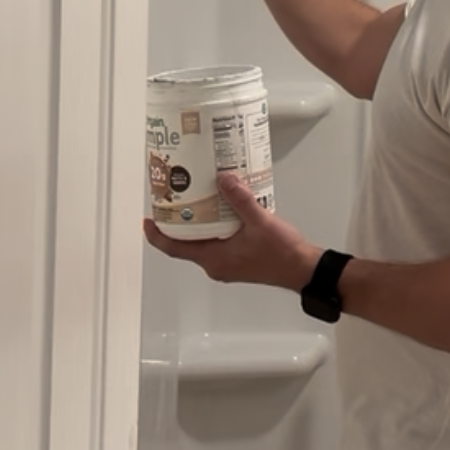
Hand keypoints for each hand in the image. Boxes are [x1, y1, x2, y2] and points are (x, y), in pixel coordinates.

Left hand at [143, 171, 321, 288]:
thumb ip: (240, 199)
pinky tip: (224, 210)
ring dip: (197, 224)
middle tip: (173, 201)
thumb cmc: (283, 255)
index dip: (156, 235)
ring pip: (202, 243)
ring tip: (197, 200)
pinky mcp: (238, 260)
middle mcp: (216, 265)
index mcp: (214, 259)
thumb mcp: (259, 221)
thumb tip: (223, 180)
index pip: (174, 249)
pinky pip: (217, 243)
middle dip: (177, 223)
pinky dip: (214, 227)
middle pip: (185, 244)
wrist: (303, 269)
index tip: (147, 220)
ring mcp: (227, 264)